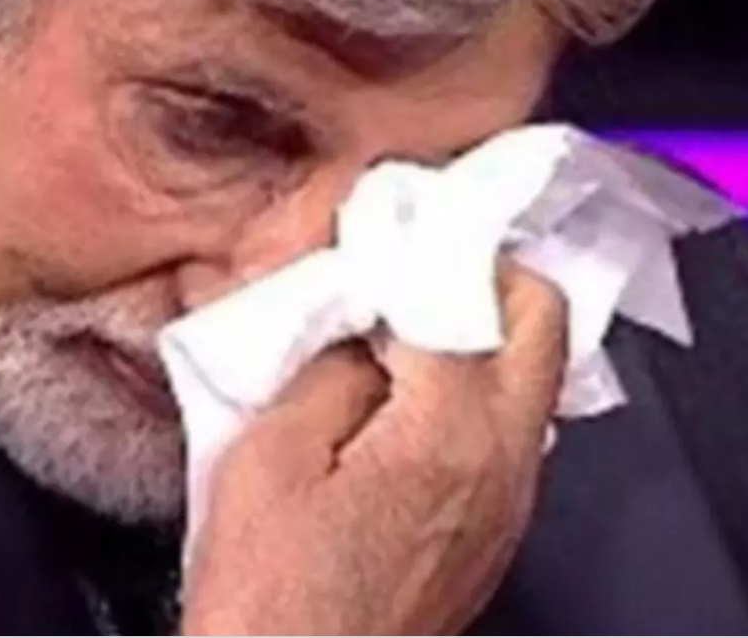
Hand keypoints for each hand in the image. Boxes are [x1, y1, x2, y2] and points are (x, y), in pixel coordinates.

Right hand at [181, 262, 567, 635]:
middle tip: (405, 261)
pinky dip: (471, 382)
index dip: (416, 247)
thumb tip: (361, 315)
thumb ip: (329, 365)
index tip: (373, 226)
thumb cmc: (269, 585)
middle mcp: (507, 462)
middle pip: (542, 320)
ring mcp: (512, 499)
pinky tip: (397, 390)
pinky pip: (509, 423)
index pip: (468, 295)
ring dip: (477, 327)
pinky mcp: (496, 526)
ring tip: (392, 319)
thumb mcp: (272, 454)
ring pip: (532, 372)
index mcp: (450, 433)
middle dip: (479, 272)